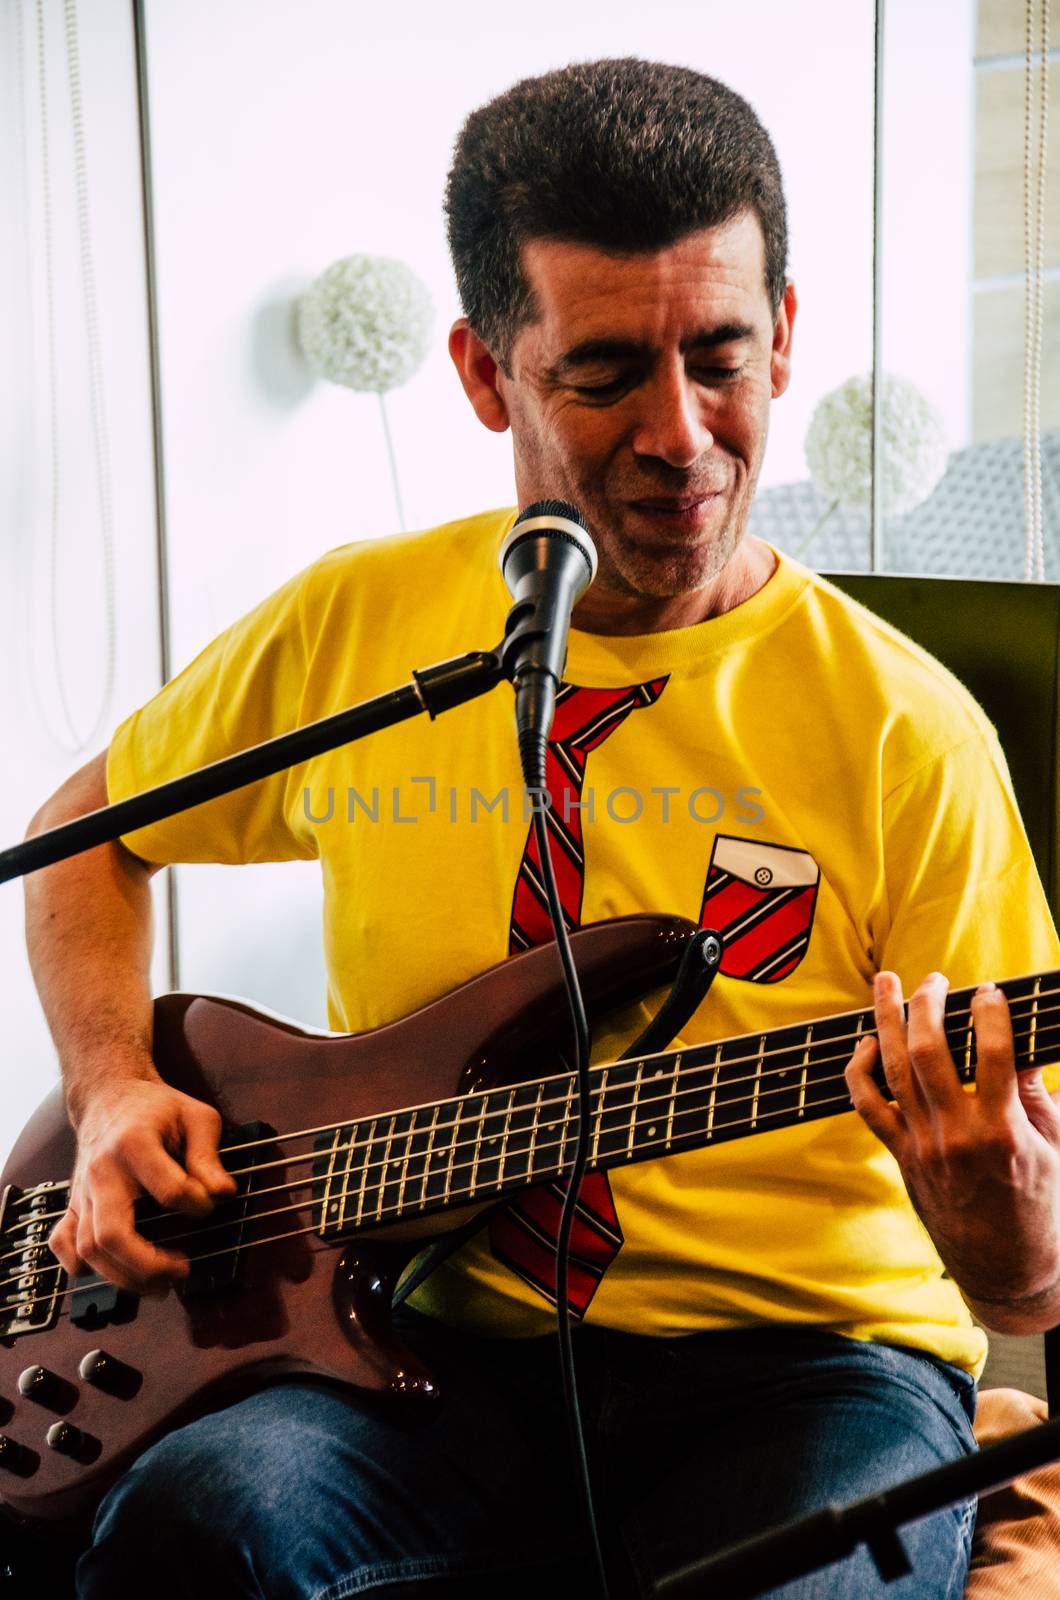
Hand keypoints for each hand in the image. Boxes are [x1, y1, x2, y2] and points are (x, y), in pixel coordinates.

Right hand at [49, 1076, 237, 1294]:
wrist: (110, 1096)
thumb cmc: (158, 1107)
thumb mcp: (197, 1116)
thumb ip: (209, 1155)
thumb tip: (222, 1193)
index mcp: (135, 1143)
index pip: (169, 1190)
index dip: (198, 1205)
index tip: (210, 1205)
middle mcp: (102, 1171)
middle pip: (112, 1233)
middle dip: (149, 1264)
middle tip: (182, 1271)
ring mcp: (82, 1191)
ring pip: (88, 1249)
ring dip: (124, 1276)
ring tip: (161, 1283)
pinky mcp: (72, 1204)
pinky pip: (63, 1244)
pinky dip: (81, 1266)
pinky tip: (114, 1270)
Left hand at [845, 971, 1059, 1329]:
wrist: (1007, 1271)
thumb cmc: (1041, 1209)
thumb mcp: (1054, 1149)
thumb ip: (1032, 1095)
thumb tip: (1022, 1046)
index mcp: (1003, 1133)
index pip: (993, 1055)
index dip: (990, 1014)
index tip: (990, 991)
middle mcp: (956, 1136)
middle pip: (928, 1053)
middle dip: (928, 1005)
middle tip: (934, 980)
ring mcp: (923, 1146)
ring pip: (893, 1070)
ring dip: (886, 1020)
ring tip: (886, 984)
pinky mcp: (902, 1157)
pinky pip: (868, 1107)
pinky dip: (860, 1071)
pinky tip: (866, 1044)